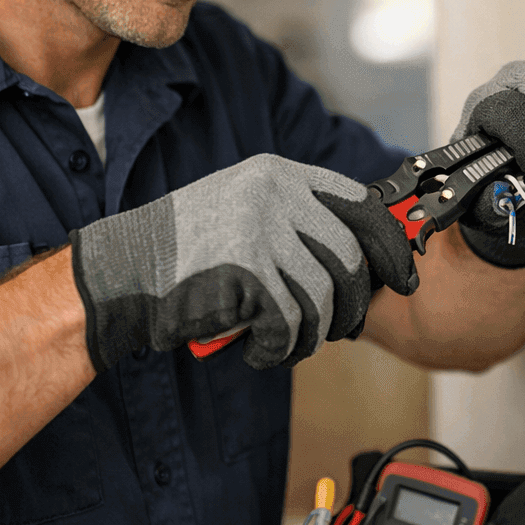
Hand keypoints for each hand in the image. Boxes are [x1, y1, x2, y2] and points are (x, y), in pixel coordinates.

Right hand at [69, 155, 417, 369]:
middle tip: (338, 329)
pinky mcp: (244, 270)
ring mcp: (259, 228)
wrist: (122, 270)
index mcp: (279, 175)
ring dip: (313, 333)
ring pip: (324, 294)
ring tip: (289, 342)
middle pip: (350, 255)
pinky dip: (281, 348)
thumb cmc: (186, 253)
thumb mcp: (246, 213)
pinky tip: (260, 349)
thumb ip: (297, 222)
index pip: (362, 205)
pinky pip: (291, 321)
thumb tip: (363, 257)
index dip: (389, 247)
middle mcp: (274, 193)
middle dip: (353, 304)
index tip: (401, 279)